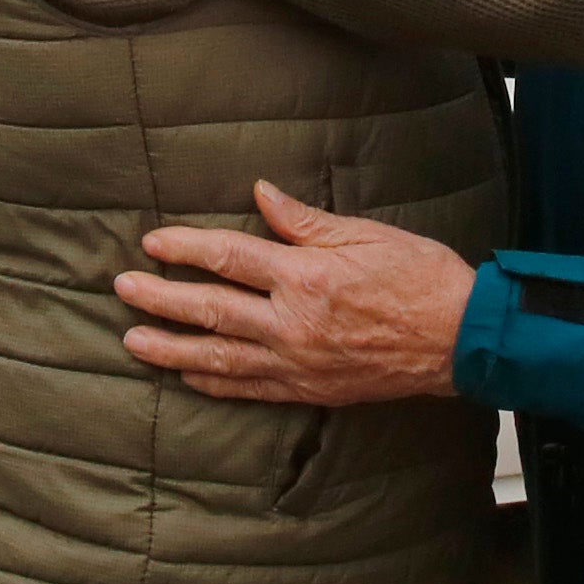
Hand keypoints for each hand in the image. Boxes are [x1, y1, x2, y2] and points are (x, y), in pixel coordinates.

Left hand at [114, 181, 477, 404]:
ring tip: (132, 340)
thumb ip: (306, 221)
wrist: (460, 339)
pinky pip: (248, 389)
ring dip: (170, 347)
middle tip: (123, 288)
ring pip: (218, 356)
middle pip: (210, 308)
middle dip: (160, 298)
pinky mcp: (310, 389)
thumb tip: (262, 194)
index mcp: (306, 276)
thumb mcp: (367, 234)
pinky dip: (212, 382)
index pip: (229, 257)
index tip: (153, 242)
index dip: (186, 247)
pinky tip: (186, 374)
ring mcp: (297, 362)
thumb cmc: (422, 277)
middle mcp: (293, 322)